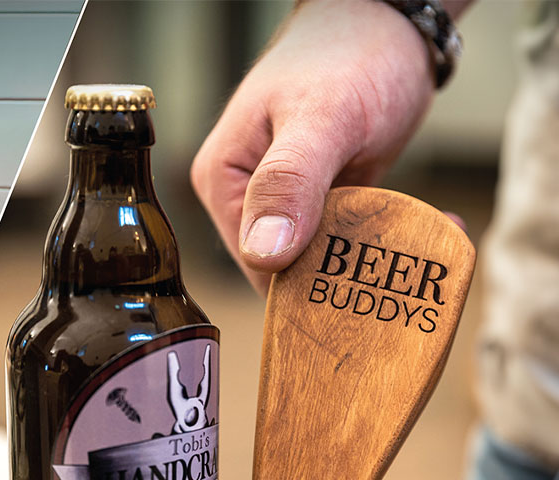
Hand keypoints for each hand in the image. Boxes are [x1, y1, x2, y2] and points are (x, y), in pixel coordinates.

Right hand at [191, 0, 435, 293]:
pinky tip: (427, 228)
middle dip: (346, 271)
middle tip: (406, 264)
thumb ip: (290, 182)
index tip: (363, 279)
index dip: (308, 282)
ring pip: (324, 256)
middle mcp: (244, 197)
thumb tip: (264, 255)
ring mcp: (284, 198)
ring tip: (424, 246)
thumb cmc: (349, 54)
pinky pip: (347, 235)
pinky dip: (385, 237)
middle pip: (290, 268)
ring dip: (374, 256)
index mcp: (223, 182)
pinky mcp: (321, 196)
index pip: (256, 266)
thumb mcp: (322, 118)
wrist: (389, 20)